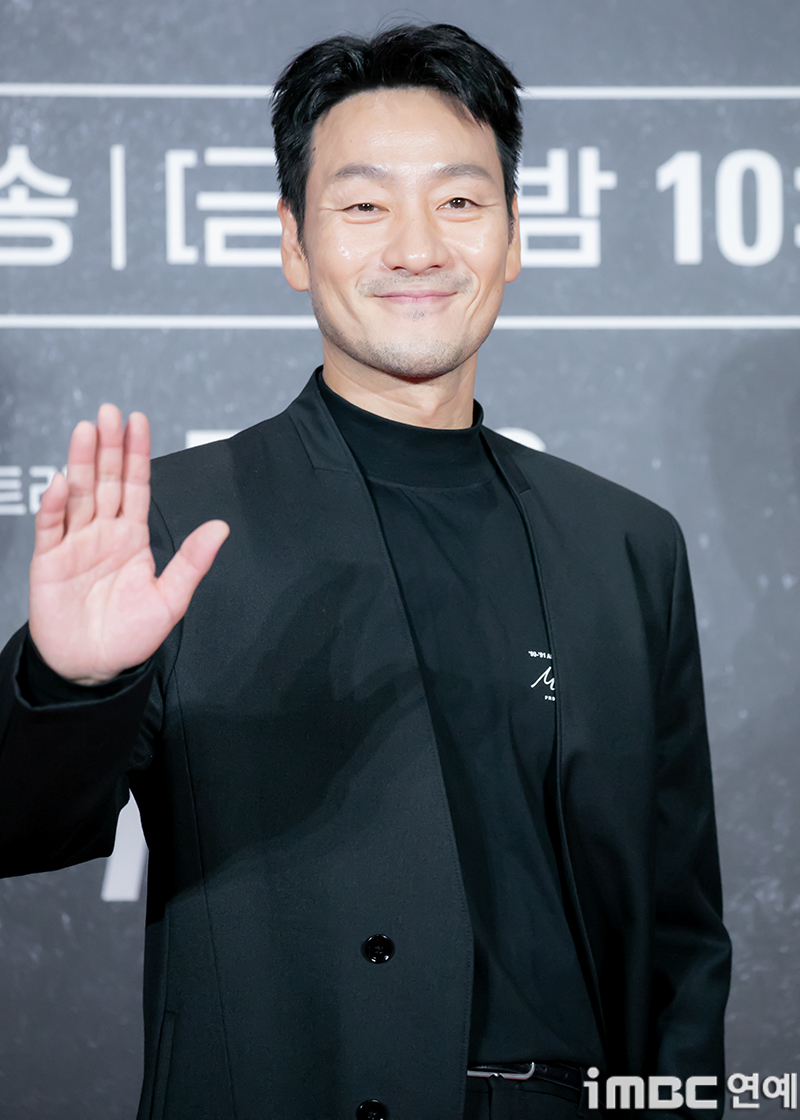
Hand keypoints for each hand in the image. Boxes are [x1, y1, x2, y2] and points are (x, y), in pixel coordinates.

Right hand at [29, 404, 228, 684]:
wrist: (92, 668)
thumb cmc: (130, 637)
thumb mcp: (170, 600)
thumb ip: (192, 562)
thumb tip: (221, 527)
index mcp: (132, 538)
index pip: (135, 486)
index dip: (136, 454)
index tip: (138, 421)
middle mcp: (103, 534)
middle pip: (105, 481)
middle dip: (108, 446)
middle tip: (110, 412)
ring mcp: (74, 544)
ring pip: (78, 494)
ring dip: (80, 462)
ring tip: (86, 429)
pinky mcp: (48, 561)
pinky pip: (51, 527)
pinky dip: (55, 504)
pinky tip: (61, 482)